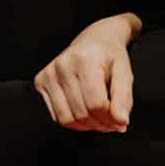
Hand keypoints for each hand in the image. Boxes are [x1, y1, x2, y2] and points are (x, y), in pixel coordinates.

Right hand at [34, 12, 140, 131]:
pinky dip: (73, 121)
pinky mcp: (40, 81)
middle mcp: (63, 64)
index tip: (119, 120)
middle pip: (81, 113)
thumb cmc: (109, 56)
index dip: (110, 118)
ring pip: (66, 119)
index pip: (96, 104)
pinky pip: (56, 115)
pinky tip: (84, 111)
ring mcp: (49, 73)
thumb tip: (121, 122)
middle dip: (100, 124)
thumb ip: (123, 98)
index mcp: (85, 59)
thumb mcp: (124, 73)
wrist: (95, 39)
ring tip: (98, 119)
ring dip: (86, 126)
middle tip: (111, 122)